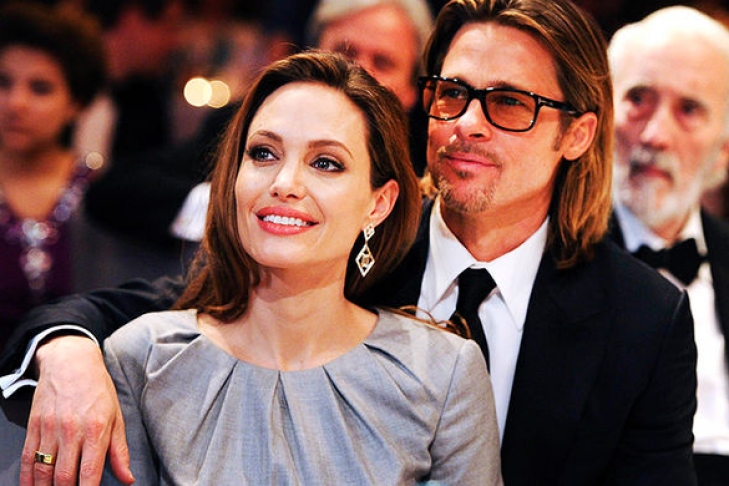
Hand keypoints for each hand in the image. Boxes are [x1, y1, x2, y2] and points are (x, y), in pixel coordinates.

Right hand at [19, 336, 133, 484]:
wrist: (71, 362)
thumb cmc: (97, 389)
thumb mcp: (117, 417)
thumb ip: (120, 451)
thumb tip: (128, 478)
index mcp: (96, 430)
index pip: (89, 473)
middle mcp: (72, 432)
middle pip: (63, 477)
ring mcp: (50, 429)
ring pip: (43, 471)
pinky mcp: (34, 426)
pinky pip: (27, 458)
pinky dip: (28, 477)